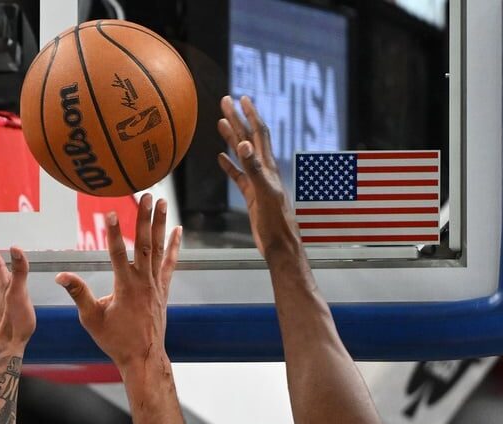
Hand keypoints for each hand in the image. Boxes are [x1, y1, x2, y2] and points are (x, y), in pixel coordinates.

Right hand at [54, 194, 179, 369]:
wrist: (142, 356)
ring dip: (160, 224)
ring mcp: (156, 284)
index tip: (112, 212)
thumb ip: (78, 294)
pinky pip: (170, 262)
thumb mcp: (91, 318)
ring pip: (158, 248)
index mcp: (125, 287)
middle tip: (146, 195)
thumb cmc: (115, 340)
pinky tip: (178, 229)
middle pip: (144, 244)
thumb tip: (59, 276)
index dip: (113, 233)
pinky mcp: (163, 289)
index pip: (117, 254)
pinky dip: (174, 246)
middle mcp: (143, 281)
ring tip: (161, 201)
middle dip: (144, 218)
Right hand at [217, 96, 298, 256]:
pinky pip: (239, 175)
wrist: (281, 245)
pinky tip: (221, 158)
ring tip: (221, 122)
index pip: (259, 133)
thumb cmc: (275, 222)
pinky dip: (230, 165)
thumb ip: (254, 169)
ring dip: (232, 137)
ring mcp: (257, 182)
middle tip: (226, 101)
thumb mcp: (264, 193)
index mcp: (268, 166)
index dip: (250, 114)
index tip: (241, 98)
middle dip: (238, 118)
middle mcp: (264, 170)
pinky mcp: (252, 195)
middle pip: (249, 138)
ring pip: (243, 154)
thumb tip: (244, 144)